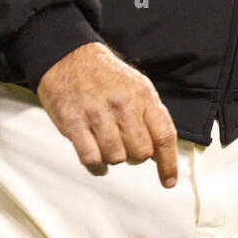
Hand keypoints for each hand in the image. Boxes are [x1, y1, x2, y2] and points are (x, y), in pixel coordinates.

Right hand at [36, 42, 178, 187]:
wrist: (68, 56)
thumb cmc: (104, 75)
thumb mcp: (136, 86)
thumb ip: (150, 116)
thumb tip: (162, 151)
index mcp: (143, 95)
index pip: (164, 136)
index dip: (168, 164)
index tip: (168, 182)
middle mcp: (123, 104)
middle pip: (141, 152)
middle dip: (136, 156)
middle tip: (126, 146)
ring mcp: (97, 113)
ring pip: (116, 157)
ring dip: (114, 158)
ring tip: (107, 146)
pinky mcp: (74, 123)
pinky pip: (91, 158)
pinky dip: (96, 166)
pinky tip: (96, 159)